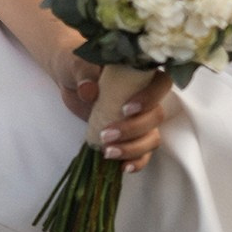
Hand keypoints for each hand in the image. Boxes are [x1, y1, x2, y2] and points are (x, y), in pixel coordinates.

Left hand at [49, 47, 171, 172]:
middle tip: (107, 134)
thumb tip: (88, 90)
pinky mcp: (130, 135)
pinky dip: (137, 162)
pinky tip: (123, 167)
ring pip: (152, 137)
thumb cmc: (77, 66)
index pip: (161, 83)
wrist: (69, 80)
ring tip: (107, 152)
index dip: (151, 98)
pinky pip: (143, 152)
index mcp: (139, 73)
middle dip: (134, 129)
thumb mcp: (76, 65)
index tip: (126, 109)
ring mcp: (140, 118)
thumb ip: (83, 74)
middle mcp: (146, 96)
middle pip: (157, 116)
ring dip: (134, 148)